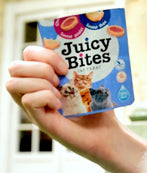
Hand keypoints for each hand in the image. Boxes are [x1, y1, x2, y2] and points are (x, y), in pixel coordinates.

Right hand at [6, 46, 146, 172]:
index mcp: (45, 77)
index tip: (66, 65)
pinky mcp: (39, 120)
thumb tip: (88, 39)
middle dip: (40, 67)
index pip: (28, 53)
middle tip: (60, 80)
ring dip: (39, 83)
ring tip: (59, 93)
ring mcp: (34, 106)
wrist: (108, 133)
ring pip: (12, 83)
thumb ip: (83, 62)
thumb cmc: (99, 105)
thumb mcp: (90, 79)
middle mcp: (35, 90)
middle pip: (14, 66)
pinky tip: (60, 106)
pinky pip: (27, 100)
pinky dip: (45, 98)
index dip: (44, 53)